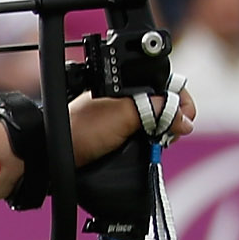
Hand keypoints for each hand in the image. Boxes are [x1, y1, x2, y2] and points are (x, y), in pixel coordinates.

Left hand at [66, 85, 194, 162]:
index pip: (169, 87)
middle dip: (174, 119)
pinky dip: (151, 142)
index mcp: (128, 84)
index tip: (185, 121)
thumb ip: (158, 111)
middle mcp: (127, 98)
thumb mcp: (124, 115)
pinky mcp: (117, 136)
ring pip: (157, 122)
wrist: (53, 154)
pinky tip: (148, 148)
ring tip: (160, 142)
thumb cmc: (81, 130)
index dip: (182, 103)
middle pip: (166, 105)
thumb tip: (185, 120)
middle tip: (171, 134)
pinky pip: (144, 136)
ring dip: (163, 133)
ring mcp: (122, 117)